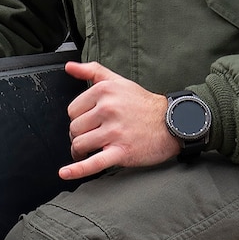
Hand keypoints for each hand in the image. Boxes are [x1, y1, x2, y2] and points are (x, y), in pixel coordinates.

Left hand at [61, 61, 179, 180]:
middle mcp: (108, 109)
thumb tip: (69, 66)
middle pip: (74, 128)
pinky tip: (66, 173)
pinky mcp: (121, 151)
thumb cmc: (143, 104)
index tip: (88, 122)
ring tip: (88, 151)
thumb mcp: (118, 80)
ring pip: (80, 144)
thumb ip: (92, 71)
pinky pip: (94, 163)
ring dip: (80, 152)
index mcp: (104, 91)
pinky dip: (77, 169)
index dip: (78, 118)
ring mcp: (114, 131)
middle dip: (79, 135)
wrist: (172, 122)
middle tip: (91, 137)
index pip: (72, 110)